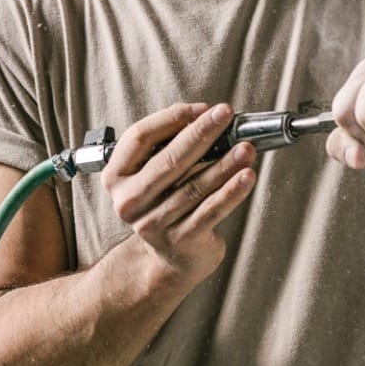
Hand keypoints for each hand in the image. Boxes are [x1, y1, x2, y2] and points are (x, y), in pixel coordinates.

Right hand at [102, 103, 256, 285]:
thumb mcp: (154, 174)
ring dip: (225, 163)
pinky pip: (211, 210)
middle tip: (225, 114)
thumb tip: (204, 116)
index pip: (139, 137)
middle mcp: (130, 201)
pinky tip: (247, 176)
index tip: (202, 108)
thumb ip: (169, 145)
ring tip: (246, 147)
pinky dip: (232, 191)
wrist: (170, 257)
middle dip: (201, 133)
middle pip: (169, 160)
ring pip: (194, 185)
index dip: (171, 118)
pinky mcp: (181, 240)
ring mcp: (153, 223)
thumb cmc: (166, 203)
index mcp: (117, 177)